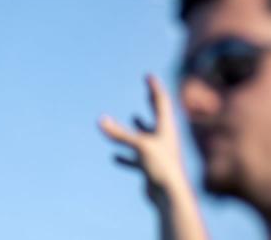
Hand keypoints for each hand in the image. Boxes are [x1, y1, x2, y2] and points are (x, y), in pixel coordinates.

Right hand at [99, 74, 186, 203]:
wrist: (170, 195)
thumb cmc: (161, 166)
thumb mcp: (139, 145)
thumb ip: (119, 133)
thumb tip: (100, 120)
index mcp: (166, 128)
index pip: (161, 101)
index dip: (154, 88)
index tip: (148, 76)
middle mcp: (164, 139)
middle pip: (159, 115)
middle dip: (152, 102)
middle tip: (148, 90)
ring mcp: (158, 153)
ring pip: (148, 136)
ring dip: (141, 126)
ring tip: (134, 117)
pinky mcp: (152, 168)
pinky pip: (137, 158)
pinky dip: (126, 155)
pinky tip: (114, 157)